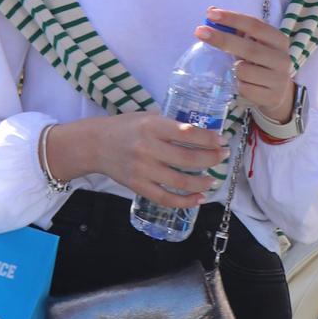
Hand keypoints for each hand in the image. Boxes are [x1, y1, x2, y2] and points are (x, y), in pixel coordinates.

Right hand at [88, 110, 226, 207]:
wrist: (94, 145)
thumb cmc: (124, 128)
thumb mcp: (147, 117)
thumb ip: (170, 126)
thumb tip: (202, 134)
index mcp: (152, 126)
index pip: (188, 133)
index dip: (209, 138)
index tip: (222, 140)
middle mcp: (148, 148)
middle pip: (189, 159)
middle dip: (212, 158)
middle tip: (222, 156)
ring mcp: (142, 170)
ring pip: (181, 181)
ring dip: (202, 182)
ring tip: (212, 180)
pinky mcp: (138, 186)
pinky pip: (166, 198)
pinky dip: (185, 201)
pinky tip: (198, 198)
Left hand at [198, 10, 295, 122]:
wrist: (278, 93)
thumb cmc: (259, 63)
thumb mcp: (253, 45)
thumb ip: (236, 30)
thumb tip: (211, 12)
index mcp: (279, 40)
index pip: (255, 25)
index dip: (233, 18)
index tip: (211, 14)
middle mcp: (282, 59)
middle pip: (248, 47)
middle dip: (222, 39)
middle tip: (199, 32)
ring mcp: (278, 79)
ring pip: (243, 71)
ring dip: (232, 69)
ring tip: (238, 70)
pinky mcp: (271, 97)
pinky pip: (243, 89)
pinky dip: (238, 86)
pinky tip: (245, 85)